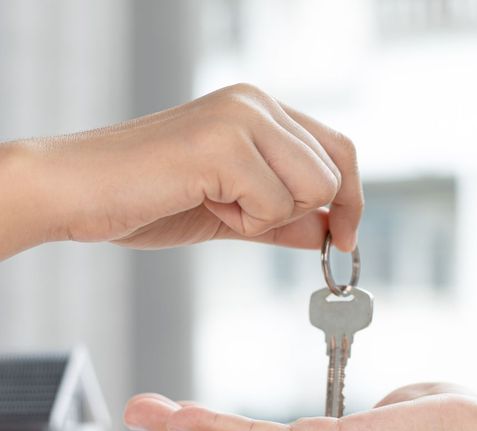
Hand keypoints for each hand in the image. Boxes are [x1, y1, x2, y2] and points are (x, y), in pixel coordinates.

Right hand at [4, 83, 361, 257]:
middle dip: (299, 211)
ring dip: (266, 214)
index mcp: (260, 111)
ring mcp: (241, 118)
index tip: (346, 238)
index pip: (338, 149)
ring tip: (214, 200)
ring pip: (313, 188)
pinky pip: (276, 203)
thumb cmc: (151, 198)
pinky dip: (244, 219)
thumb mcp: (234, 213)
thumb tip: (330, 232)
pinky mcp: (223, 142)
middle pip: (334, 172)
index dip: (352, 199)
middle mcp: (257, 104)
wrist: (81, 192)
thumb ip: (285, 219)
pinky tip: (202, 199)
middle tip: (241, 211)